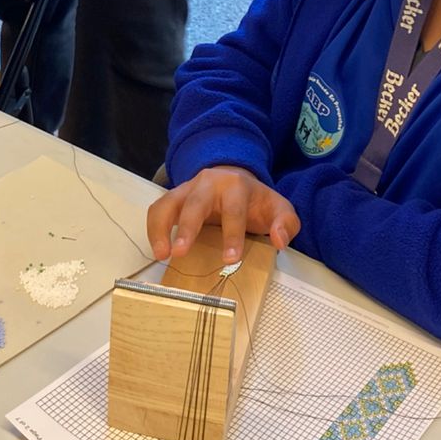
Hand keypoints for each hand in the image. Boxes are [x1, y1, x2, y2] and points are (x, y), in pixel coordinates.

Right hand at [147, 166, 300, 264]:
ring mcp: (187, 189)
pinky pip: (158, 209)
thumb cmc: (256, 202)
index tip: (230, 260)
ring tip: (161, 254)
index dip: (232, 235)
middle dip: (188, 227)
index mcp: (236, 186)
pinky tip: (157, 250)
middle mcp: (208, 183)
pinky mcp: (175, 198)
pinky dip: (153, 227)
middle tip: (180, 253)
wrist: (235, 179)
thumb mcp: (279, 209)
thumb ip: (286, 224)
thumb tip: (279, 241)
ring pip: (169, 202)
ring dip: (162, 227)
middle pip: (195, 203)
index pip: (233, 210)